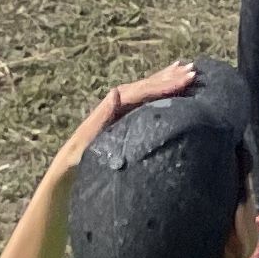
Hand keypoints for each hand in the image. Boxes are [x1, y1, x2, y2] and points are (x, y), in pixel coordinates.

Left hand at [50, 61, 196, 178]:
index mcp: (108, 111)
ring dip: (167, 82)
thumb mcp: (81, 147)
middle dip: (169, 80)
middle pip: (145, 89)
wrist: (65, 186)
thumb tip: (116, 92)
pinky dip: (161, 96)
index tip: (184, 79)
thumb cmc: (72, 170)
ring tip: (188, 71)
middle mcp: (114, 109)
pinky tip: (173, 91)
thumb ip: (98, 121)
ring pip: (147, 94)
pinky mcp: (125, 129)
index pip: (140, 93)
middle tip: (193, 71)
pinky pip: (146, 107)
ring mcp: (120, 118)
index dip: (162, 85)